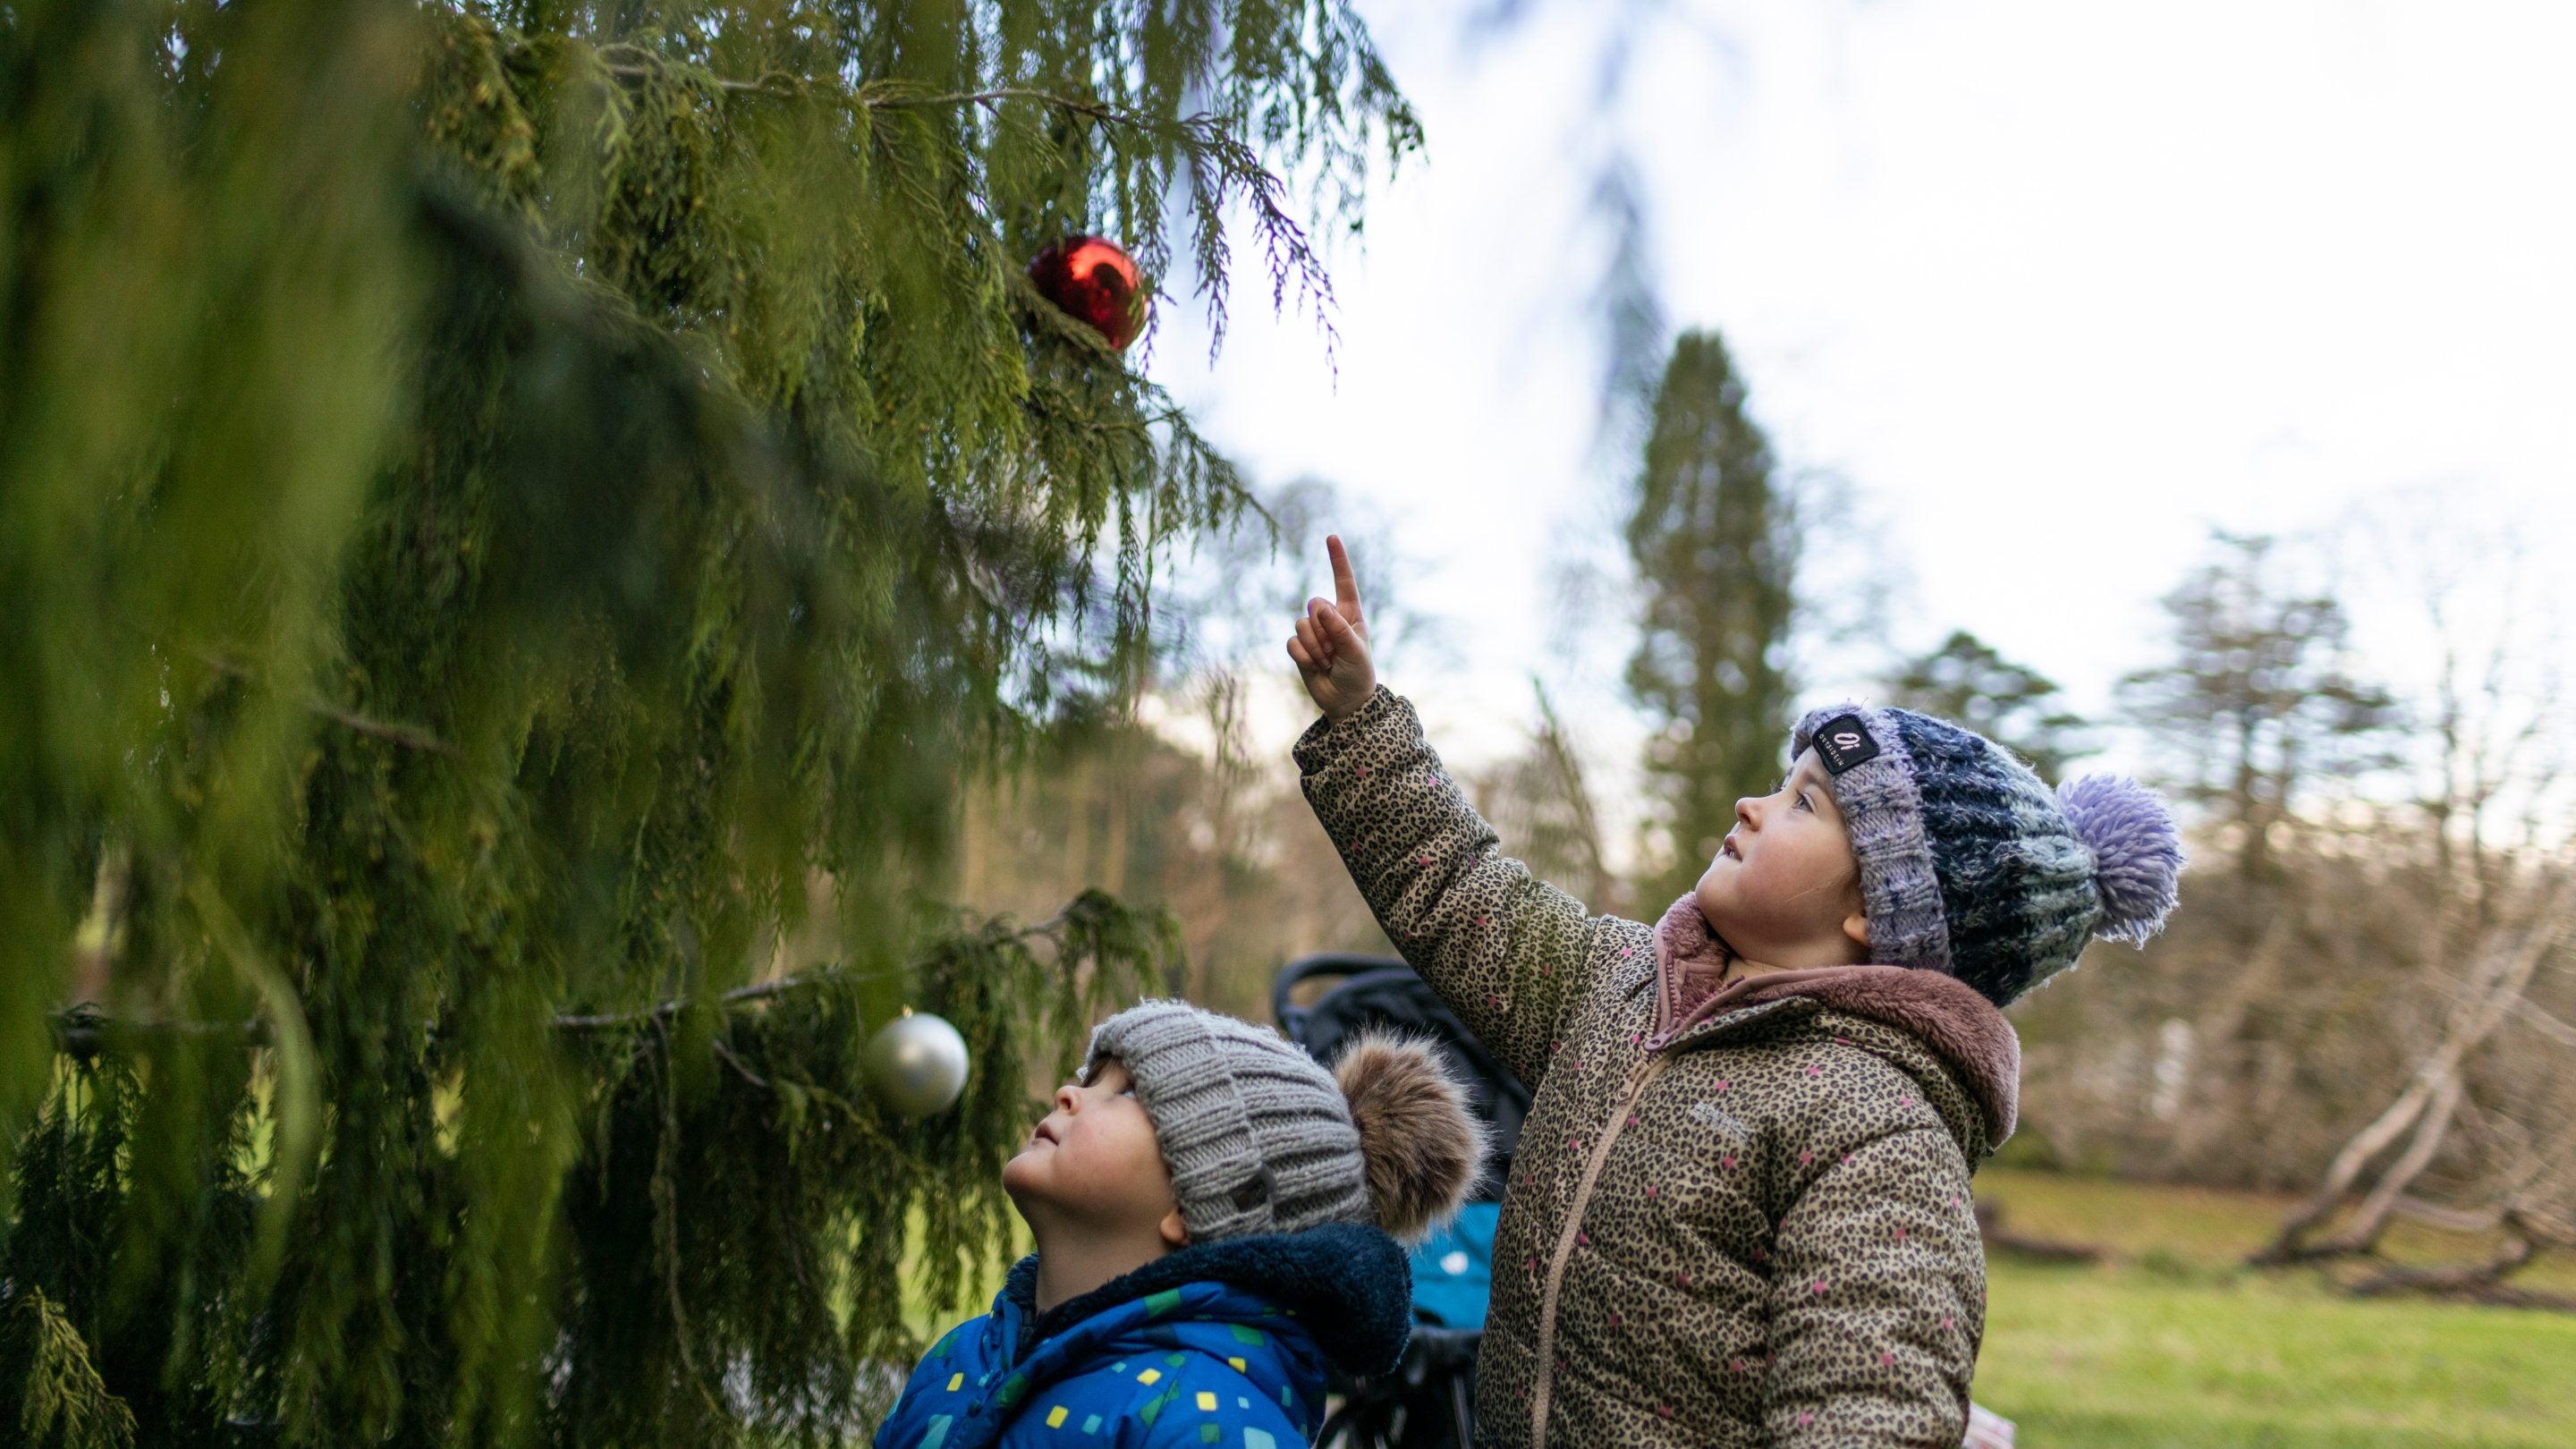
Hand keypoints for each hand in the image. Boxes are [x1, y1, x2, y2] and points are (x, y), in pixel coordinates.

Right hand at [1287, 534, 1376, 722]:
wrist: (1345, 700)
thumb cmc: (1358, 673)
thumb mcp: (1356, 650)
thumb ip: (1339, 629)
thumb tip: (1319, 608)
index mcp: (1350, 613)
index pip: (1343, 581)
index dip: (1337, 560)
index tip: (1331, 537)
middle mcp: (1330, 618)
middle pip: (1314, 605)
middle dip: (1322, 629)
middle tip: (1335, 651)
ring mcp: (1313, 633)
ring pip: (1301, 624)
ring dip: (1315, 647)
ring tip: (1328, 662)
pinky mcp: (1299, 648)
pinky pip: (1292, 643)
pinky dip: (1304, 656)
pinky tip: (1316, 666)